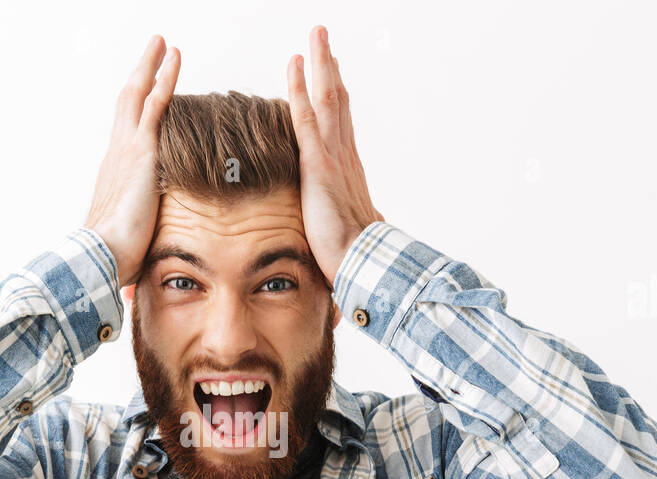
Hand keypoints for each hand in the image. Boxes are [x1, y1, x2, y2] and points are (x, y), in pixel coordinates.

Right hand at [84, 35, 180, 287]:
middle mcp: (116, 155)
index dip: (137, 112)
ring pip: (139, 95)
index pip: (127, 135)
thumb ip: (136, 246)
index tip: (146, 95)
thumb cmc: (110, 260)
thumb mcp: (128, 244)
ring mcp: (126, 150)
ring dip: (152, 67)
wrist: (101, 257)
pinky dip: (164, 78)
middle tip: (155, 51)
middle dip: (142, 76)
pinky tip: (174, 58)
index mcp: (115, 176)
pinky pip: (154, 104)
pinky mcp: (140, 151)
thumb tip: (135, 276)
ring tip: (165, 44)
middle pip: (128, 103)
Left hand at [286, 25, 383, 287]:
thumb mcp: (346, 234)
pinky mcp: (319, 164)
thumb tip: (354, 232)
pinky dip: (300, 88)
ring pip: (326, 99)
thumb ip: (345, 223)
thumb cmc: (354, 257)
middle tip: (324, 41)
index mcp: (348, 172)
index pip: (340, 126)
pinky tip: (295, 64)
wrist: (361, 265)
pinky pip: (307, 117)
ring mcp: (333, 156)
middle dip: (330, 69)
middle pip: (337, 102)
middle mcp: (344, 156)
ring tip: (316, 35)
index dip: (335, 98)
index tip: (332, 76)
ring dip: (321, 64)